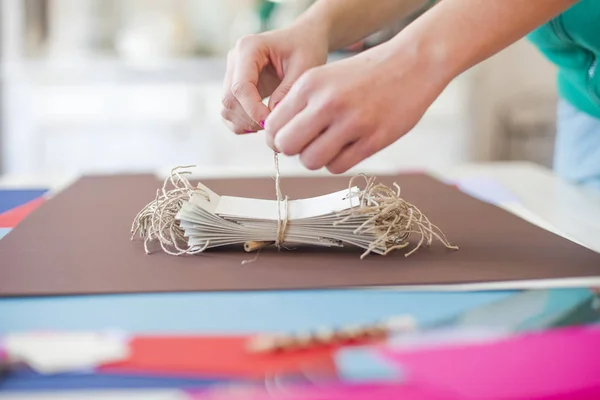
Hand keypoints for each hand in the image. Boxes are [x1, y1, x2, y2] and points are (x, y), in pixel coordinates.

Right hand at [221, 24, 328, 133]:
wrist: (303, 39)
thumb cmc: (305, 48)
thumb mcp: (304, 67)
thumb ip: (287, 91)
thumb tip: (270, 117)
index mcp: (249, 48)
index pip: (240, 86)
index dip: (253, 110)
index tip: (271, 122)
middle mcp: (235, 59)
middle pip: (229, 99)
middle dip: (250, 118)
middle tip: (274, 126)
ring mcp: (232, 73)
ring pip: (226, 107)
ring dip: (245, 123)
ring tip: (270, 124)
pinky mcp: (235, 86)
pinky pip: (229, 111)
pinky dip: (242, 123)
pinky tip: (261, 124)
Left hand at [264, 40, 452, 172]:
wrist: (412, 63)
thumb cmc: (365, 74)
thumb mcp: (325, 77)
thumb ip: (299, 104)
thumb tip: (278, 141)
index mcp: (310, 84)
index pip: (273, 126)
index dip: (278, 138)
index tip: (292, 137)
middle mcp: (327, 102)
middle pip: (287, 146)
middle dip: (294, 150)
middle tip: (309, 144)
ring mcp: (351, 122)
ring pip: (310, 161)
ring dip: (317, 159)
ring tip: (331, 145)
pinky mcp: (373, 140)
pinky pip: (337, 167)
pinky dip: (338, 163)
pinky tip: (349, 146)